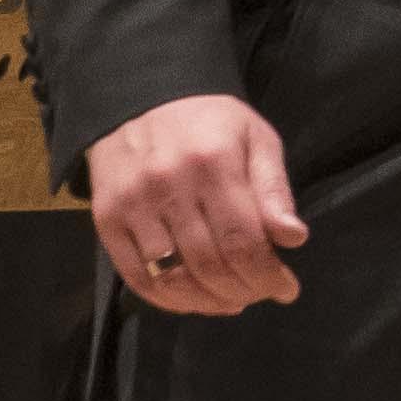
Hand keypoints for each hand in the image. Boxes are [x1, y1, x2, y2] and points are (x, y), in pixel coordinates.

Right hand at [87, 94, 307, 314]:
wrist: (142, 98)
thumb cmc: (210, 123)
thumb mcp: (256, 139)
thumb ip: (274, 189)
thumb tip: (293, 238)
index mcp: (213, 163)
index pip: (243, 240)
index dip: (267, 276)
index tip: (286, 289)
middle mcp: (169, 185)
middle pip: (209, 264)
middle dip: (243, 290)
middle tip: (260, 294)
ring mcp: (132, 204)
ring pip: (172, 277)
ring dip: (208, 301)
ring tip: (232, 300)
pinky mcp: (107, 219)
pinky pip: (136, 277)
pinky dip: (167, 300)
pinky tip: (193, 300)